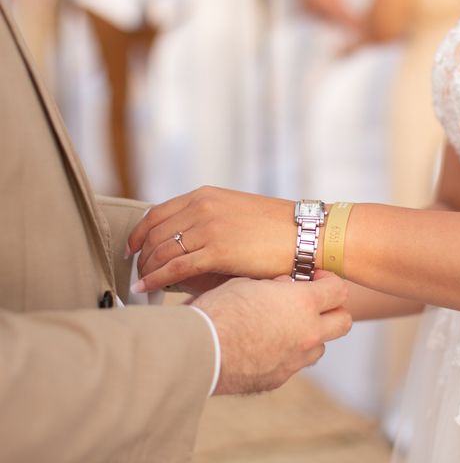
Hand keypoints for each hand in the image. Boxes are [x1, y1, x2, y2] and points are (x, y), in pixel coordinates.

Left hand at [127, 186, 296, 292]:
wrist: (304, 234)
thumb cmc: (275, 228)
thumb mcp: (236, 212)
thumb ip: (209, 220)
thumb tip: (185, 243)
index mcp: (205, 195)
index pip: (157, 214)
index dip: (138, 234)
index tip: (131, 248)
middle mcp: (202, 207)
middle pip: (155, 234)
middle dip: (141, 255)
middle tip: (136, 272)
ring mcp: (208, 228)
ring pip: (162, 251)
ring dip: (146, 270)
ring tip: (140, 283)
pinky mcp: (217, 251)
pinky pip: (174, 268)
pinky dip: (155, 279)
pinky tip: (146, 289)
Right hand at [193, 271, 351, 394]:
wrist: (197, 350)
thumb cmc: (218, 310)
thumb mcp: (248, 283)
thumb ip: (275, 287)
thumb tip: (284, 287)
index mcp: (303, 304)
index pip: (339, 291)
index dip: (330, 281)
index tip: (316, 279)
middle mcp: (307, 334)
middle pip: (343, 322)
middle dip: (332, 310)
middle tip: (312, 303)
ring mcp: (295, 360)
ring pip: (320, 347)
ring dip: (310, 334)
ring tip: (284, 324)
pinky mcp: (278, 379)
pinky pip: (294, 364)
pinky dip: (287, 353)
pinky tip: (263, 345)